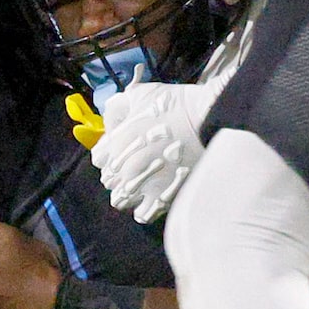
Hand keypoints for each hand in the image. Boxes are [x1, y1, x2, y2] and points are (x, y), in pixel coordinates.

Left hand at [91, 79, 218, 222]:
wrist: (208, 118)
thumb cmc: (176, 105)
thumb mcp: (139, 94)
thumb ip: (117, 109)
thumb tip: (112, 124)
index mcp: (116, 144)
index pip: (100, 159)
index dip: (111, 152)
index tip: (123, 149)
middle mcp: (126, 169)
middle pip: (110, 180)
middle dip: (121, 172)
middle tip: (140, 163)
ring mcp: (144, 186)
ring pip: (123, 200)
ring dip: (131, 192)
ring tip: (146, 181)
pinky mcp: (164, 198)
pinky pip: (144, 214)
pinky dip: (145, 207)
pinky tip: (154, 195)